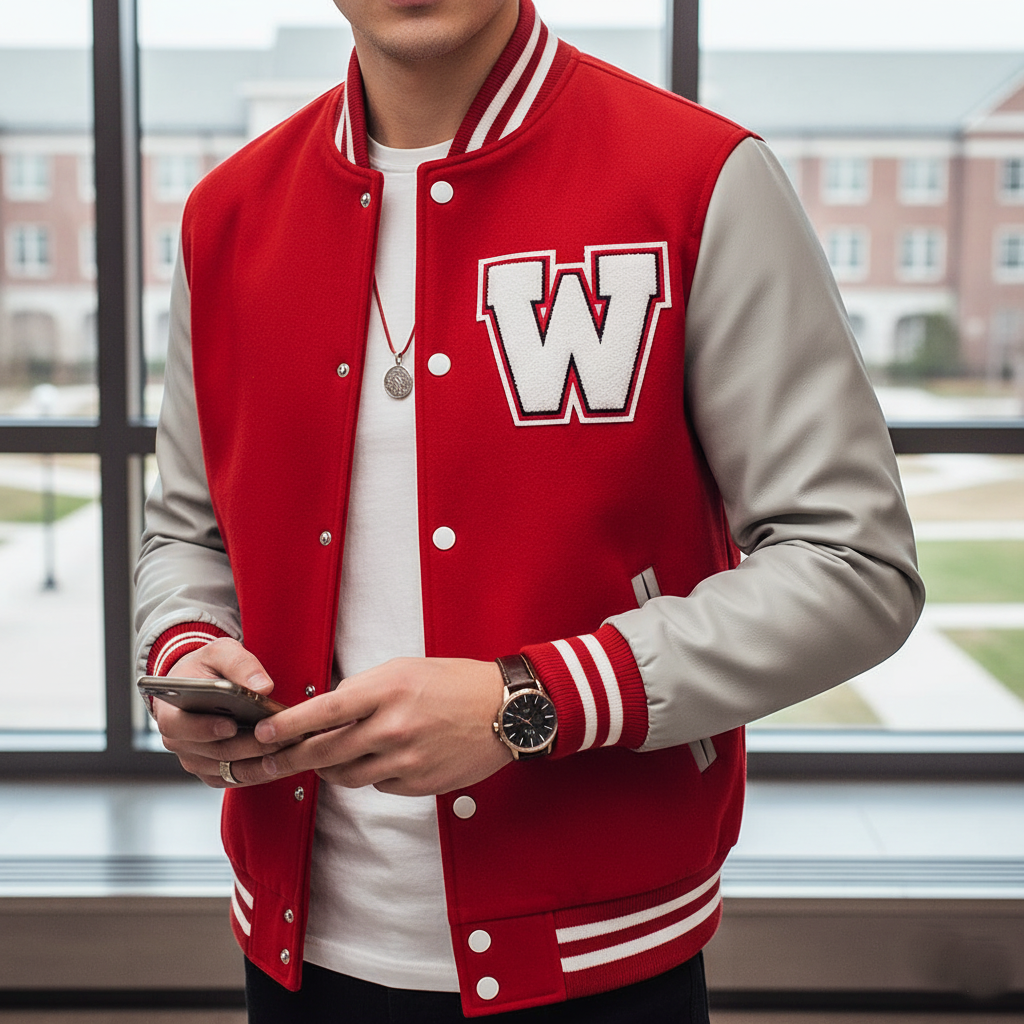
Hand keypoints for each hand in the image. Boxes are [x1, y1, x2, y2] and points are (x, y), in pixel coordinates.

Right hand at [153, 637, 285, 787]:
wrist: (201, 684)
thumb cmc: (207, 668)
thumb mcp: (220, 653)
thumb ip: (240, 665)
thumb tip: (262, 687)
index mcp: (171, 714)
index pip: (181, 728)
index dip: (206, 729)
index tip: (232, 725)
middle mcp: (180, 743)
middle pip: (216, 752)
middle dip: (251, 745)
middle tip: (281, 736)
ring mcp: (197, 761)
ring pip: (232, 769)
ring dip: (262, 761)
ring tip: (290, 746)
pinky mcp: (214, 772)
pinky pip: (239, 778)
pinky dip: (262, 771)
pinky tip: (285, 759)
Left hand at [252, 657, 512, 796]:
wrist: (506, 711)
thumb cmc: (456, 683)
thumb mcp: (405, 669)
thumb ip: (364, 689)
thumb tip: (328, 710)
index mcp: (387, 691)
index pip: (323, 711)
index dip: (286, 725)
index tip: (262, 732)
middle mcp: (392, 728)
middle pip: (324, 751)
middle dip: (290, 757)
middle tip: (269, 760)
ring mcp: (405, 761)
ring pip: (345, 775)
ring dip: (330, 767)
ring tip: (328, 756)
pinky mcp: (418, 785)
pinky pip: (377, 785)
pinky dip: (370, 774)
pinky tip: (383, 758)